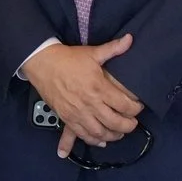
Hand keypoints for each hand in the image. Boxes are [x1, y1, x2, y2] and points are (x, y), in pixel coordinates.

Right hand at [23, 37, 141, 157]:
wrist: (43, 64)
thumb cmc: (68, 58)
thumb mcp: (92, 52)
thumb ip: (114, 48)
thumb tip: (130, 39)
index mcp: (99, 87)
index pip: (124, 105)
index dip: (135, 109)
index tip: (138, 107)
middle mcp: (90, 103)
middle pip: (115, 123)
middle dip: (128, 126)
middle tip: (132, 123)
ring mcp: (78, 113)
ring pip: (100, 133)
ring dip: (113, 136)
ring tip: (119, 133)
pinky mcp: (67, 118)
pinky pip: (82, 135)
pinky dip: (93, 140)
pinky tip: (100, 141)